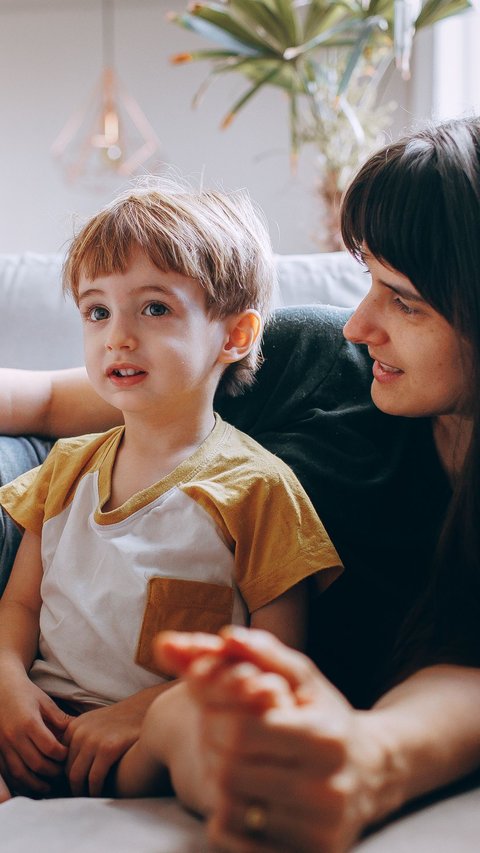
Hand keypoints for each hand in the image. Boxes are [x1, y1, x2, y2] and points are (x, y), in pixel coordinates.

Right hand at [0, 676, 69, 795]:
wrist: (0, 689)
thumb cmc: (25, 693)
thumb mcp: (45, 702)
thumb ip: (60, 719)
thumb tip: (80, 731)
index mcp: (29, 722)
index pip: (49, 748)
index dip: (62, 755)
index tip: (69, 755)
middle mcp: (14, 736)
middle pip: (36, 764)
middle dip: (52, 772)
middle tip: (63, 773)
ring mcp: (3, 746)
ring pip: (20, 774)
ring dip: (36, 784)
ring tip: (49, 786)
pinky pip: (8, 773)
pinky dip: (20, 782)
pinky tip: (31, 784)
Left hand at [63, 688, 166, 795]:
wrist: (146, 709)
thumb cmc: (122, 721)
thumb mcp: (94, 723)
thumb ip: (80, 739)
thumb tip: (66, 767)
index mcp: (74, 727)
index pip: (61, 760)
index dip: (66, 775)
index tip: (74, 785)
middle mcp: (80, 732)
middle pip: (67, 770)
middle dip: (73, 786)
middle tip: (80, 797)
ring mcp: (93, 740)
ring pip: (77, 777)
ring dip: (82, 792)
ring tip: (89, 799)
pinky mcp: (108, 748)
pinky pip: (94, 779)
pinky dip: (95, 791)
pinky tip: (100, 795)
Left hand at [157, 628, 384, 852]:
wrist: (374, 772)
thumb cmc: (327, 717)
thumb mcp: (304, 678)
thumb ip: (264, 652)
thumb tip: (225, 636)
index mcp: (325, 737)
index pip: (245, 730)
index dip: (216, 717)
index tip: (213, 711)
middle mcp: (328, 788)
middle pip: (233, 770)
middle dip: (211, 748)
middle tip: (211, 736)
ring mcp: (320, 829)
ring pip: (233, 809)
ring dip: (216, 783)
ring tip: (226, 763)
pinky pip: (241, 844)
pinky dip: (227, 819)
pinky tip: (239, 796)